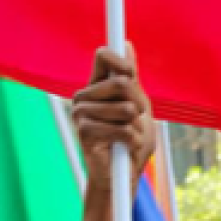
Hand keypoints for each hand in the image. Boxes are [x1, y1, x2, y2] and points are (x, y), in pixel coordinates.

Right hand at [71, 47, 154, 191]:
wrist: (123, 176)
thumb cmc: (131, 142)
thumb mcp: (139, 106)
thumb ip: (132, 79)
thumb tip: (127, 44)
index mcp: (97, 86)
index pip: (105, 56)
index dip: (122, 62)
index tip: (131, 76)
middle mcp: (84, 96)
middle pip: (121, 83)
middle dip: (139, 104)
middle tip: (136, 120)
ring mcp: (81, 113)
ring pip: (125, 108)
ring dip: (137, 127)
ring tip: (129, 138)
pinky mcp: (84, 131)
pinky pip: (122, 129)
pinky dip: (132, 140)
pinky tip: (124, 148)